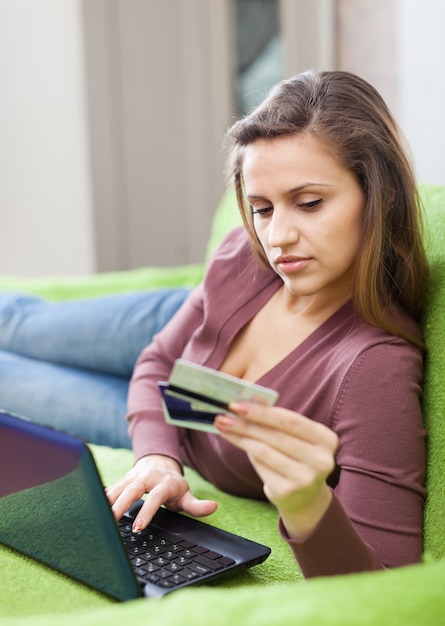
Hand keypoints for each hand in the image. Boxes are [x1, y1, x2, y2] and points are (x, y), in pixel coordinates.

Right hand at [105, 454, 217, 531]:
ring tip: (97, 518)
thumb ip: (197, 505)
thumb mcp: (186, 495)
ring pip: (118, 487)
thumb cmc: (173, 484)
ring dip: (107, 501)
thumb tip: (214, 507)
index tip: (138, 527)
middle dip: (121, 505)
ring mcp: (133, 476)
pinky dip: (101, 497)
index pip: (155, 497)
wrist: (160, 462)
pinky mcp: (122, 479)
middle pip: (132, 489)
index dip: (147, 512)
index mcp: (164, 482)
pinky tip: (91, 509)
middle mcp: (147, 477)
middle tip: (111, 523)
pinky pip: (111, 487)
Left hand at [215, 402, 337, 539]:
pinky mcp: (287, 492)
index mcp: (326, 439)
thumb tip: (244, 404)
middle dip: (246, 423)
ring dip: (240, 436)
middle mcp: (321, 460)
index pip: (291, 420)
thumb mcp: (295, 437)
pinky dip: (246, 451)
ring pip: (264, 451)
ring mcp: (305, 479)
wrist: (305, 497)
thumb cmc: (296, 456)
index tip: (237, 404)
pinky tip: (233, 440)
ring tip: (223, 426)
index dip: (262, 412)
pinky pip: (260, 467)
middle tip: (224, 414)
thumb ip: (276, 421)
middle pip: (275, 436)